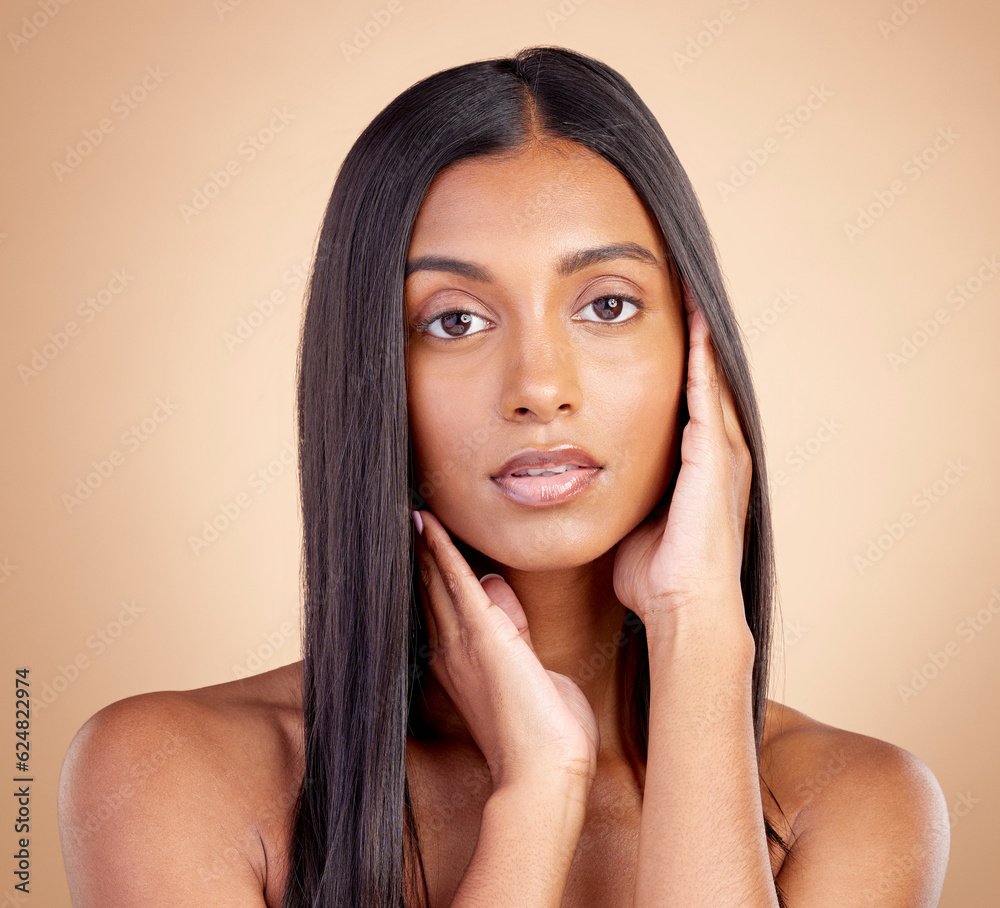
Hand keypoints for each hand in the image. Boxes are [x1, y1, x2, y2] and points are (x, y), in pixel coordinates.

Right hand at [412, 509, 599, 790]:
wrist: (547, 772)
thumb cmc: (547, 737)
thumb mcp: (534, 675)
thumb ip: (517, 635)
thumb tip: (500, 589)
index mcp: (466, 666)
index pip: (444, 610)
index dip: (431, 575)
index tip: (424, 545)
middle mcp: (455, 653)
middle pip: (430, 592)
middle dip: (419, 556)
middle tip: (407, 521)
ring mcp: (465, 645)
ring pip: (435, 581)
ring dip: (424, 547)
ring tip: (411, 515)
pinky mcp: (485, 636)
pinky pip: (456, 581)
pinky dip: (440, 551)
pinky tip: (428, 526)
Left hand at [612, 282, 752, 635]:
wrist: (682, 606)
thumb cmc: (654, 576)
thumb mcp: (633, 524)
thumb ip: (621, 500)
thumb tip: (587, 491)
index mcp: (696, 471)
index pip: (689, 405)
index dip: (683, 369)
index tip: (664, 333)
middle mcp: (716, 456)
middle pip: (708, 383)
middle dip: (697, 343)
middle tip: (684, 294)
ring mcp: (720, 455)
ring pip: (713, 381)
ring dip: (702, 340)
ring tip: (691, 295)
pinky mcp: (712, 457)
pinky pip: (707, 395)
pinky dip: (702, 358)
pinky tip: (694, 323)